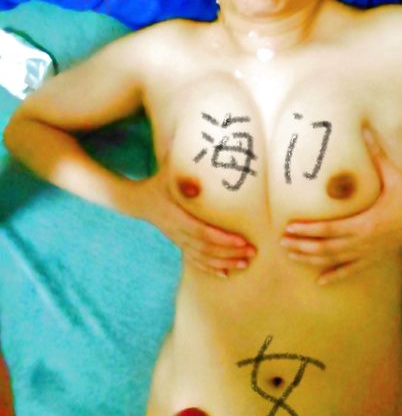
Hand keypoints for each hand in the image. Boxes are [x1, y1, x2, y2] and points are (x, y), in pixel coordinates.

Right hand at [131, 156, 255, 277]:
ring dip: (224, 262)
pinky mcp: (178, 243)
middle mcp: (177, 230)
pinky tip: (226, 274)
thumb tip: (194, 141)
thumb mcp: (167, 168)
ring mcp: (177, 239)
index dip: (222, 239)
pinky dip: (210, 268)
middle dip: (230, 253)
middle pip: (206, 248)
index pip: (202, 231)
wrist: (136, 201)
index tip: (242, 241)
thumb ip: (180, 157)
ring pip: (202, 257)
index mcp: (176, 214)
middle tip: (252, 253)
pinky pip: (195, 260)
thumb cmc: (158, 181)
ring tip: (245, 263)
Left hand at [281, 125, 401, 284]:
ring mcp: (369, 252)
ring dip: (311, 258)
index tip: (289, 227)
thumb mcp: (393, 175)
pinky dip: (335, 275)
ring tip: (291, 254)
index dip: (308, 229)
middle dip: (302, 245)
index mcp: (366, 222)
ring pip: (334, 260)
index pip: (330, 229)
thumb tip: (365, 130)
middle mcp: (365, 241)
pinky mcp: (374, 257)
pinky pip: (351, 269)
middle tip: (281, 242)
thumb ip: (377, 155)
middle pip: (327, 247)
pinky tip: (319, 281)